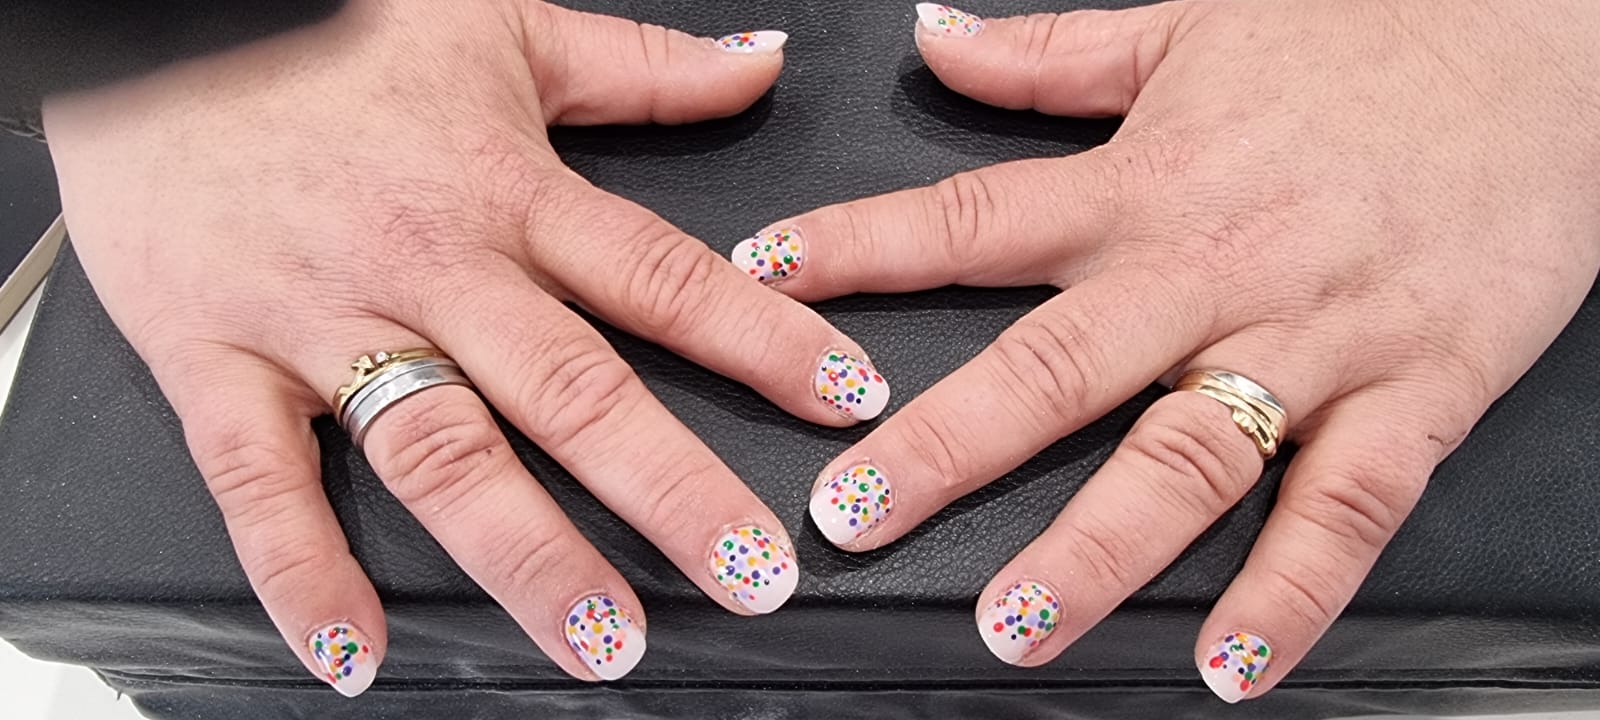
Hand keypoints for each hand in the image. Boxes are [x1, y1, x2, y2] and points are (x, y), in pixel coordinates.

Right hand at [44, 0, 878, 693]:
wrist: (148, 28)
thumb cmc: (330, 34)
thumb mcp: (504, 26)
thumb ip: (643, 67)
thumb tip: (762, 63)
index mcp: (509, 191)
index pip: (662, 277)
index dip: (766, 339)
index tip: (849, 402)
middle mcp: (431, 269)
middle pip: (570, 390)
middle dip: (671, 489)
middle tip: (753, 575)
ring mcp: (322, 321)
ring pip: (439, 452)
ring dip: (527, 555)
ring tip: (603, 642)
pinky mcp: (216, 359)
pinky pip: (258, 481)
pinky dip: (300, 571)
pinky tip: (355, 653)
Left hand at [758, 0, 1599, 701]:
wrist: (1548, 44)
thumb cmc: (1365, 42)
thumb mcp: (1192, 24)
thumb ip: (1050, 53)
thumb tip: (930, 40)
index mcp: (1146, 181)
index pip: (972, 221)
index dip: (856, 251)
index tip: (760, 283)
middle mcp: (1211, 267)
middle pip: (1058, 365)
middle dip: (946, 447)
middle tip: (851, 516)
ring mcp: (1313, 339)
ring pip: (1188, 455)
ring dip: (1097, 548)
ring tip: (1013, 621)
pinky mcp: (1417, 390)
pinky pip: (1348, 506)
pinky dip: (1294, 590)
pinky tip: (1234, 662)